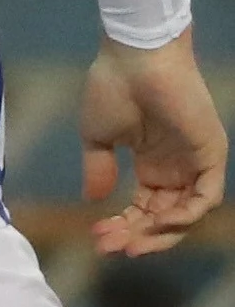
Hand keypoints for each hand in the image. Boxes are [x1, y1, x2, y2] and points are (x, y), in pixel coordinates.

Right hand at [82, 31, 226, 254]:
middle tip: (112, 249)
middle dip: (138, 237)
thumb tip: (94, 200)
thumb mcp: (97, 136)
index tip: (97, 238)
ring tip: (131, 242)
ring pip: (187, 214)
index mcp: (151, 164)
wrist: (134, 58)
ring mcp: (196, 163)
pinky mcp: (211, 154)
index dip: (123, 227)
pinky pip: (206, 197)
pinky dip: (186, 215)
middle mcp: (176, 169)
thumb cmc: (112, 88)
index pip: (144, 209)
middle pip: (165, 218)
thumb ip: (98, 169)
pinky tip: (158, 221)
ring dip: (161, 233)